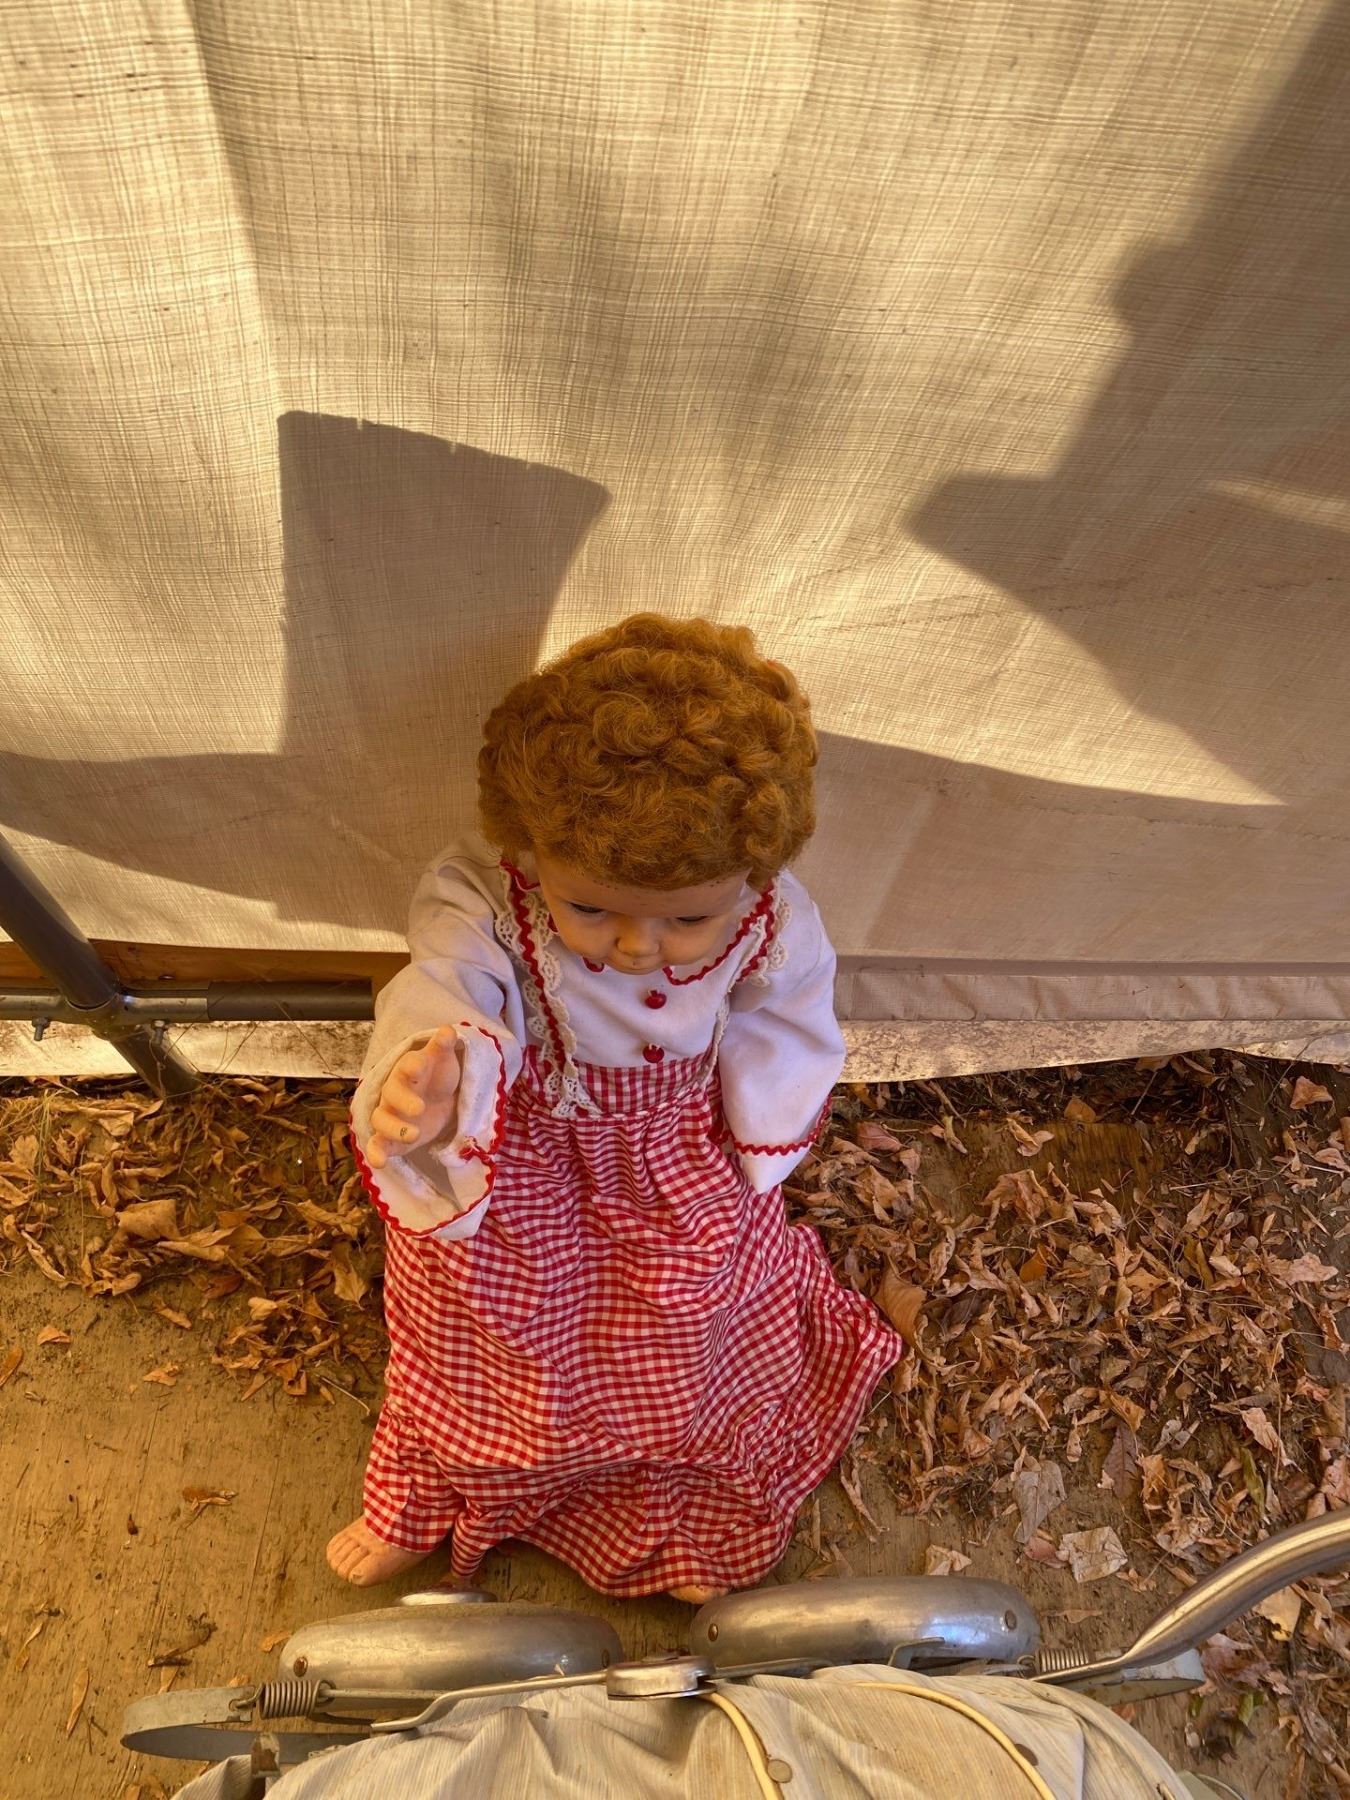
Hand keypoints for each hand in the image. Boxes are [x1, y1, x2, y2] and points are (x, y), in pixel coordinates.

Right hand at [366, 1027, 460, 1169]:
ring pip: (382, 1120)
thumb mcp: (444, 1059)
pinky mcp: (392, 1137)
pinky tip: (380, 1162)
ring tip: (413, 1135)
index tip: (419, 1067)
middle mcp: (394, 1091)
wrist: (437, 1098)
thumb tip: (448, 1030)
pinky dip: (376, 1152)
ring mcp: (392, 1115)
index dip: (412, 1066)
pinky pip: (379, 1144)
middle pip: (391, 1095)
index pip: (407, 1065)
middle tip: (420, 1108)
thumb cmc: (437, 1075)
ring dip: (394, 1128)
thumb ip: (443, 1045)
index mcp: (409, 1070)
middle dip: (403, 1101)